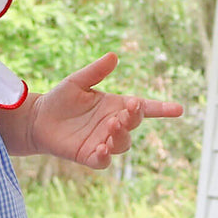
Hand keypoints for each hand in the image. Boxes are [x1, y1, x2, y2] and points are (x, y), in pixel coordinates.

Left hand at [28, 52, 182, 169]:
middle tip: (126, 109)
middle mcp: (113, 124)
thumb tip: (114, 56)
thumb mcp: (77, 82)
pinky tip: (101, 147)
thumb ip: (95, 72)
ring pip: (122, 144)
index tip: (178, 109)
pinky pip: (103, 161)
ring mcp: (102, 141)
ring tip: (111, 124)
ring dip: (120, 135)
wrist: (38, 118)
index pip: (144, 108)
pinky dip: (104, 156)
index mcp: (115, 106)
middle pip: (134, 125)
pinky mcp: (89, 155)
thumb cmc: (61, 99)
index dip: (162, 109)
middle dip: (133, 117)